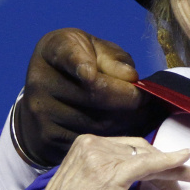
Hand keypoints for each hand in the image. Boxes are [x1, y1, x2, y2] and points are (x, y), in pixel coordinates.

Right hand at [17, 29, 161, 165]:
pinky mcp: (47, 137)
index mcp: (54, 49)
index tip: (90, 72)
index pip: (66, 54)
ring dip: (128, 120)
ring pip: (96, 123)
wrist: (47, 94)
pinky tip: (127, 128)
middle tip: (148, 99)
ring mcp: (41, 111)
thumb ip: (114, 59)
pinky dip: (115, 138)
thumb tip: (130, 78)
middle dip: (129, 99)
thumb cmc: (83, 62)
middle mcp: (40, 80)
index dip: (78, 63)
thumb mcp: (97, 49)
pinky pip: (90, 141)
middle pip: (93, 95)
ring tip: (143, 113)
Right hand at [23, 135, 189, 189]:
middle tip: (189, 177)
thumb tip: (131, 172)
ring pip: (150, 160)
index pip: (129, 148)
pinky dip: (170, 163)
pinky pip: (150, 165)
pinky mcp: (114, 173)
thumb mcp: (83, 183)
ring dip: (174, 171)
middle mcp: (94, 145)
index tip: (169, 173)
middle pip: (142, 151)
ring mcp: (103, 157)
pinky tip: (186, 161)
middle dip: (168, 165)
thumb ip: (102, 171)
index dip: (154, 159)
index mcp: (85, 144)